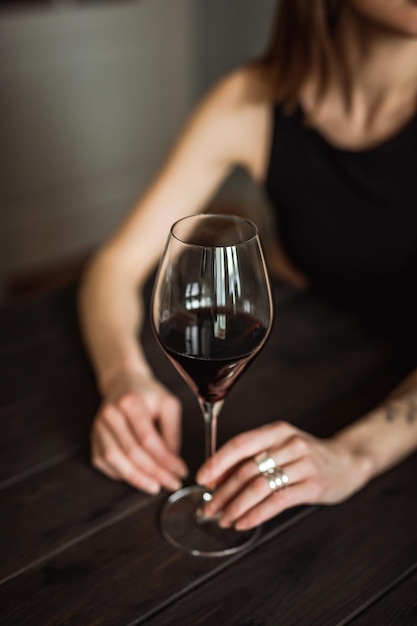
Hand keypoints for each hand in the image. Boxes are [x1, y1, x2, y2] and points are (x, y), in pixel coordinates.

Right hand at [91, 370, 187, 493]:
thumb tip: (173, 461)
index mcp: (130, 402)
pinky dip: (121, 474)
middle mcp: (110, 414)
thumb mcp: (168, 405)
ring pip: (115, 460)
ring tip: (155, 486)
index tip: (180, 471)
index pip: (148, 438)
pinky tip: (137, 477)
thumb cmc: (147, 394)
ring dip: (136, 478)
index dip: (165, 459)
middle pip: (132, 452)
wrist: (122, 382)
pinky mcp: (93, 438)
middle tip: (171, 483)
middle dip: (154, 472)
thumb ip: (172, 432)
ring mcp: (98, 427)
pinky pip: (104, 462)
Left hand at [196, 421, 370, 529]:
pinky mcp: (313, 485)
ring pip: (259, 486)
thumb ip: (252, 457)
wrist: (348, 461)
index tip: (201, 478)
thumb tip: (215, 477)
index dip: (218, 462)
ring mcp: (303, 464)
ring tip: (223, 519)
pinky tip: (244, 523)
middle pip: (246, 469)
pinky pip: (277, 501)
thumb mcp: (280, 447)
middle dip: (223, 492)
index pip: (240, 444)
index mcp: (276, 431)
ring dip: (236, 506)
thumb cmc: (306, 456)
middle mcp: (289, 444)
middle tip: (208, 508)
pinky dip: (256, 514)